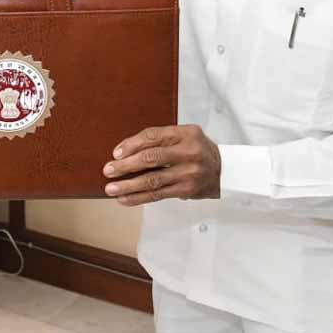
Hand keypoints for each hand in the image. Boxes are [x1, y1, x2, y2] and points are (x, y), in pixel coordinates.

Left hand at [102, 125, 220, 205]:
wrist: (224, 170)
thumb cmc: (196, 150)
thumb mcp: (183, 136)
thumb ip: (160, 139)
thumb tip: (125, 151)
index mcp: (185, 133)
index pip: (153, 136)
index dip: (131, 144)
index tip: (116, 153)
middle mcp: (188, 152)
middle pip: (151, 158)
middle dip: (126, 165)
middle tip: (108, 170)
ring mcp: (188, 173)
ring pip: (153, 180)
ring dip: (128, 186)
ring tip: (111, 189)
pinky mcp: (186, 190)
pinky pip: (158, 195)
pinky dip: (138, 197)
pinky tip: (125, 199)